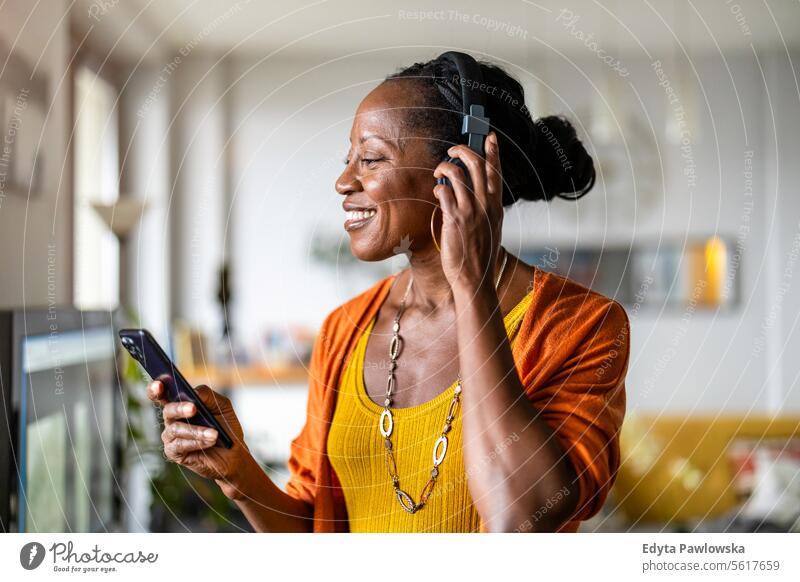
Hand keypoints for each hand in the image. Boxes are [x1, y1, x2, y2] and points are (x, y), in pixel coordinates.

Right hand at [147, 380, 252, 498]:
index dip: (155, 389)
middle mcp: (172, 419)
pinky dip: (196, 442)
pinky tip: (210, 441)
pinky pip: (180, 445)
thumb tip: (193, 391)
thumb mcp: (222, 406)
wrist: (233, 453)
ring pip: (176, 429)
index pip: (162, 393)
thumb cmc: (225, 426)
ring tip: (214, 433)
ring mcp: (171, 436)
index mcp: (181, 404)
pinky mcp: (174, 452)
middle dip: (180, 408)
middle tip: (194, 408)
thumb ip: (207, 396)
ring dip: (196, 430)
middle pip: (168, 410)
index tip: (159, 384)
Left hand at [432, 131, 502, 292]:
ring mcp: (471, 212)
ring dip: (445, 166)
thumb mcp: (491, 230)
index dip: (493, 151)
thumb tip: (478, 198)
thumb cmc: (480, 258)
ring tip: (438, 171)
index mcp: (496, 207)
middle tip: (453, 149)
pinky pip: (444, 192)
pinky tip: (437, 190)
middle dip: (463, 150)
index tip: (490, 137)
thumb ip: (486, 212)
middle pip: (478, 165)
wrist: (475, 279)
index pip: (496, 172)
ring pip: (458, 173)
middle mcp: (486, 206)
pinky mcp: (455, 220)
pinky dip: (439, 186)